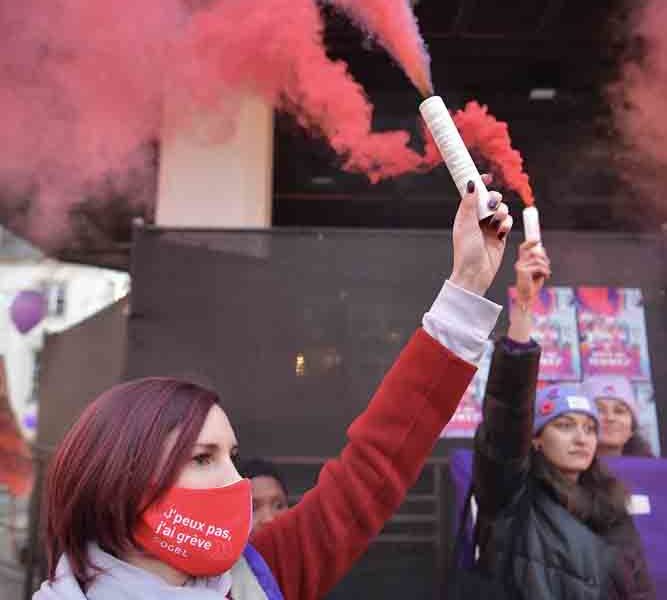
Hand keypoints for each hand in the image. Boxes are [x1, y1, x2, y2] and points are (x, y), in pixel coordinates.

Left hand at [449, 174, 512, 295]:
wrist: (476, 272)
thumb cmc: (466, 251)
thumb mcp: (466, 225)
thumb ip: (469, 204)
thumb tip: (470, 183)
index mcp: (466, 214)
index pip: (474, 193)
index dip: (480, 184)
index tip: (487, 177)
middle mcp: (478, 218)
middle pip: (491, 198)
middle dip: (494, 198)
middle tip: (491, 205)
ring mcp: (490, 226)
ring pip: (502, 209)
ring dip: (501, 212)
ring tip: (496, 222)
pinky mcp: (500, 235)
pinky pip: (508, 221)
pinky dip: (506, 224)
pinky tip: (501, 233)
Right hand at [514, 240, 551, 305]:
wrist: (526, 297)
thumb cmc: (532, 285)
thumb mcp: (538, 271)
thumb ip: (539, 261)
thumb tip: (542, 250)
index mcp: (522, 262)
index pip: (523, 248)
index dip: (530, 242)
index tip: (537, 240)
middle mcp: (519, 263)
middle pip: (534, 252)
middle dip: (544, 257)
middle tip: (548, 265)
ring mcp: (520, 267)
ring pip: (538, 260)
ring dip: (546, 267)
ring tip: (547, 273)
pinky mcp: (523, 271)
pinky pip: (538, 267)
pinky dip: (545, 271)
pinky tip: (546, 276)